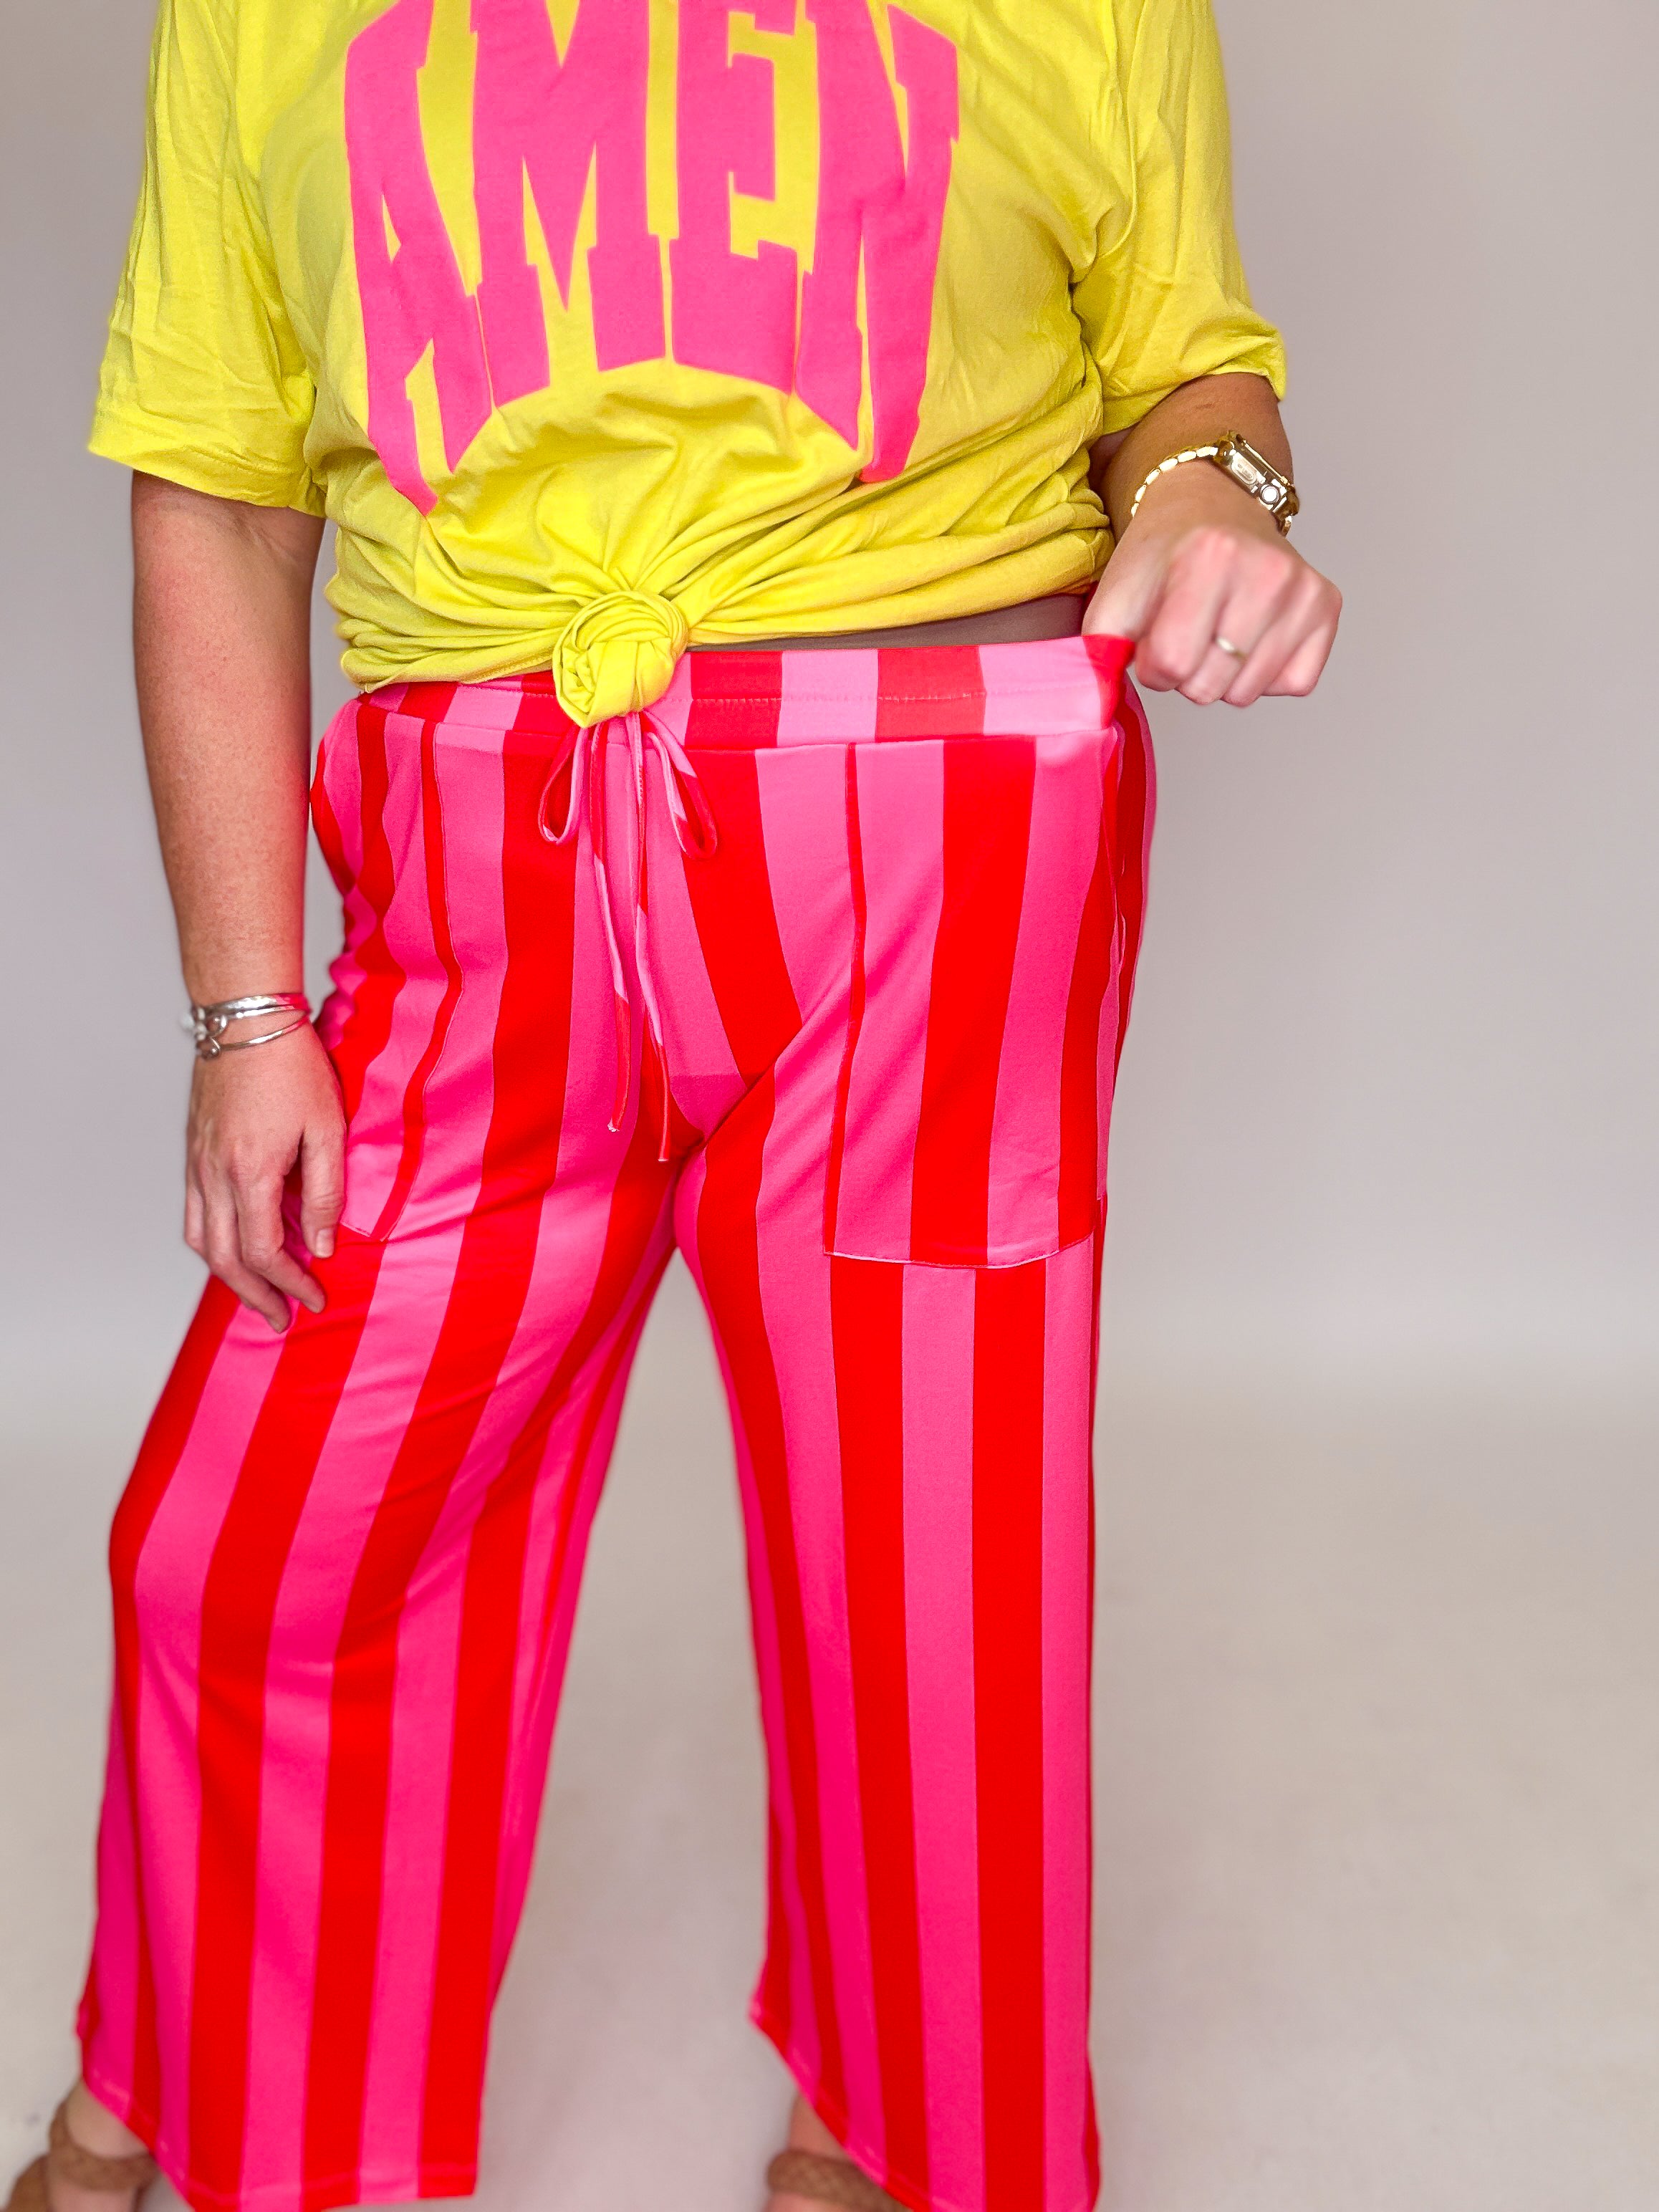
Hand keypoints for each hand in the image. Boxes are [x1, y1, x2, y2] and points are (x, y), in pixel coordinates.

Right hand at [184, 1022, 345, 1331]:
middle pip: (224, 1258)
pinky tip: (233, 1247)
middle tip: (282, 1318)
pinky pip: (193, 1211)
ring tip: (257, 1294)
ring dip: (228, 1275)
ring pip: (200, 1239)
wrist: (246, 1016)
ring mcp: (197, 1162)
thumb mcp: (328, 1128)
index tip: (314, 1298)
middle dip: (255, 1295)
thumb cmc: (292, 1064)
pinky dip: (211, 1241)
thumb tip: (322, 1246)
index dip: (289, 1283)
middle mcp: (214, 1174)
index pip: (262, 1251)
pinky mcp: (193, 1150)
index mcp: (250, 1172)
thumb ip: (327, 1192)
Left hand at [1085, 470, 1340, 707]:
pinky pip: (1292, 684)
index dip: (1154, 664)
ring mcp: (1303, 588)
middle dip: (1187, 673)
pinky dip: (1265, 674)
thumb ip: (1097, 648)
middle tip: (1188, 630)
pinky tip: (1252, 633)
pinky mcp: (1327, 606)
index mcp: (1209, 556)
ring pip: (1247, 693)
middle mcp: (1266, 569)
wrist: (1213, 504)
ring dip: (1223, 676)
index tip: (1156, 636)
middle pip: (1209, 686)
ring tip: (1218, 628)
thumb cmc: (1164, 552)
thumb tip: (1095, 705)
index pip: (1172, 664)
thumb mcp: (1115, 591)